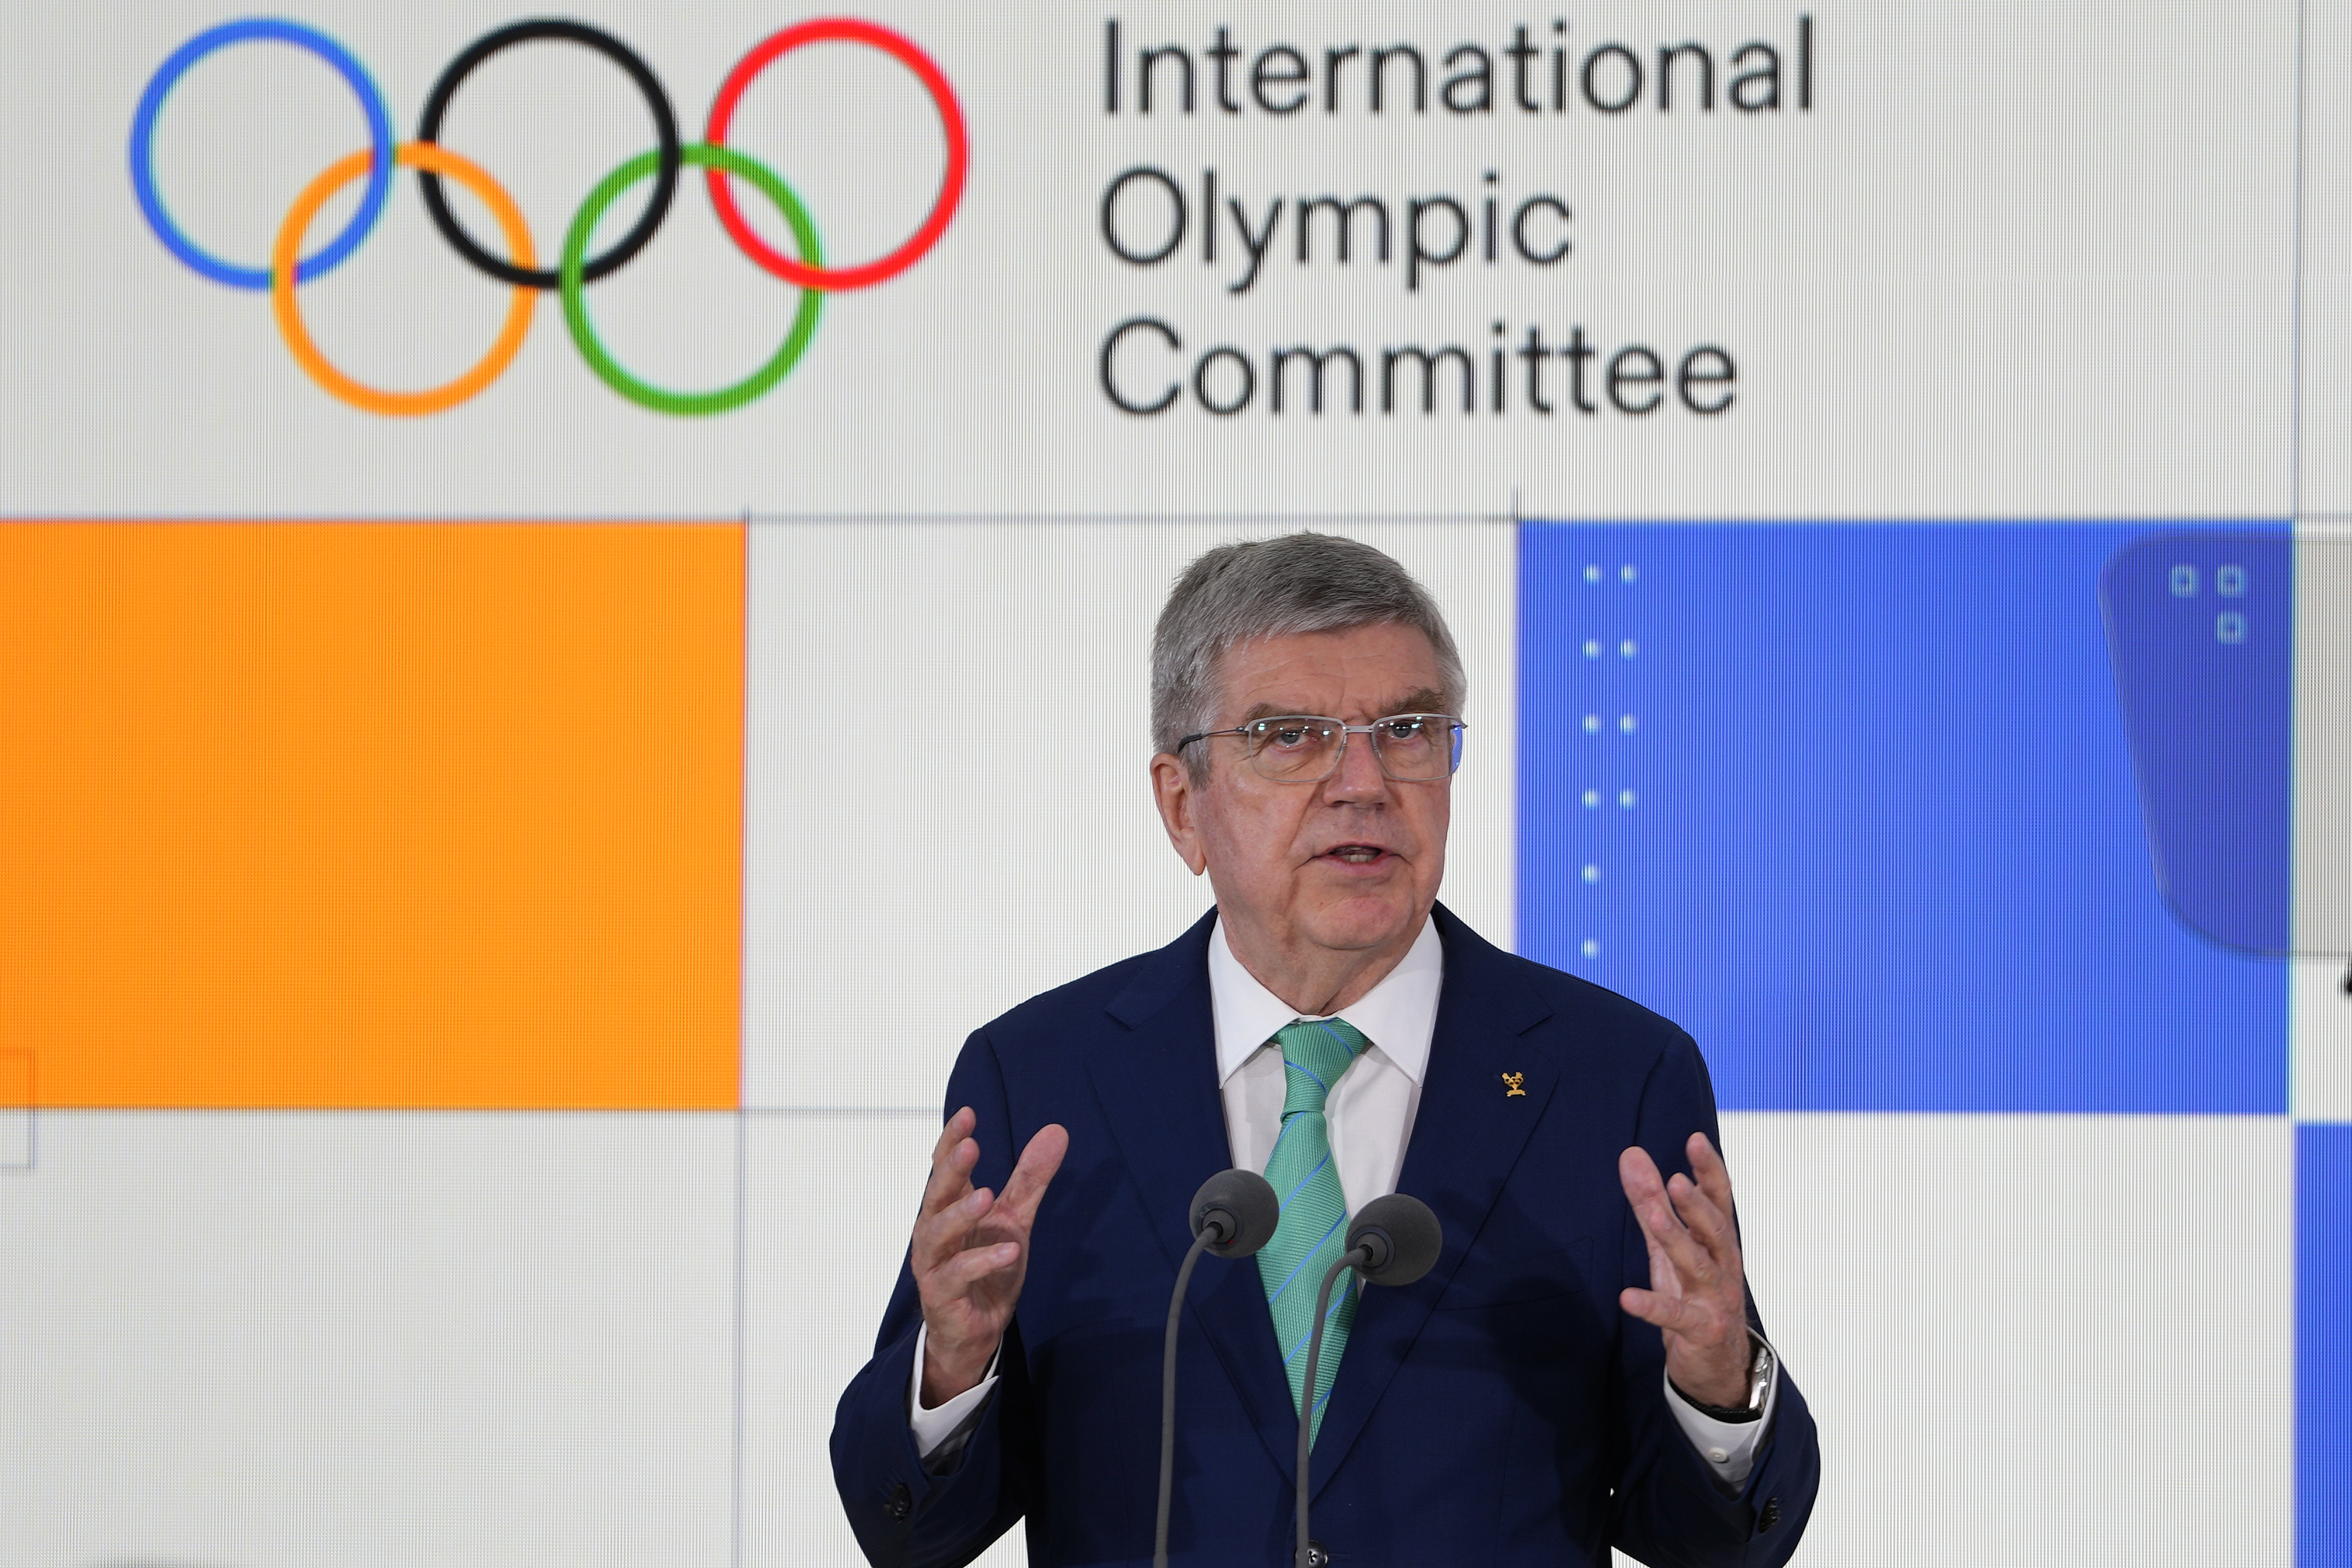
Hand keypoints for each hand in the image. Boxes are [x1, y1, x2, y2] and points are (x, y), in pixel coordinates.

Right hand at [912, 1107, 1068, 1407]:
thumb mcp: (1014, 1219)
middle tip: (971, 1145)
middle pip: (936, 1195)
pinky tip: (1010, 1250)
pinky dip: (982, 1262)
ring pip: (938, 1234)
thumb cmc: (987, 1270)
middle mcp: (934, 1233)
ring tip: (986, 1196)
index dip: (951, 1141)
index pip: (944, 1168)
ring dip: (961, 1214)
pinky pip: (957, 1276)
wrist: (975, 1332)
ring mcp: (934, 1265)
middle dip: (952, 1170)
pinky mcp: (942, 1297)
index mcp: (949, 1209)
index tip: (968, 1114)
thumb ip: (1030, 1179)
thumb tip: (1057, 1130)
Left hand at [1617, 1132, 1751, 1409]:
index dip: (1710, 1171)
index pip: (1719, 1201)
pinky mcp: (1701, 1331)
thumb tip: (1631, 1154)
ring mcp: (1715, 1299)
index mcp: (1718, 1242)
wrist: (1720, 1364)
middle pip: (1716, 1231)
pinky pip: (1676, 1317)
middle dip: (1698, 1205)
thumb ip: (1651, 1200)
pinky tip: (1628, 1297)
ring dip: (1678, 1240)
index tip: (1696, 1140)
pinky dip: (1653, 1306)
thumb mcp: (1670, 1245)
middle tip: (1678, 1180)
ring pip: (1698, 1266)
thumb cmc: (1694, 1293)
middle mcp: (1722, 1266)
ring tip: (1655, 1217)